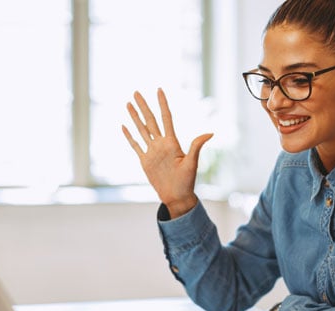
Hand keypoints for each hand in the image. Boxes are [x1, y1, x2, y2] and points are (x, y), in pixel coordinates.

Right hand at [121, 88, 212, 217]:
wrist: (177, 196)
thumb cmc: (187, 181)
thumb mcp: (192, 163)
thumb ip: (196, 146)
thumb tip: (210, 133)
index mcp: (172, 142)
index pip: (166, 118)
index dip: (162, 104)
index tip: (159, 90)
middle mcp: (161, 144)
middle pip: (150, 120)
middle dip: (143, 106)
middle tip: (136, 92)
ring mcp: (152, 152)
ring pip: (141, 130)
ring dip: (135, 117)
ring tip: (128, 104)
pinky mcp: (145, 161)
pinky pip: (135, 146)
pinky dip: (129, 136)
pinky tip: (124, 126)